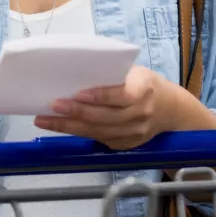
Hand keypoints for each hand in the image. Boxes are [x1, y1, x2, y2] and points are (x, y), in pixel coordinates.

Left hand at [34, 65, 175, 149]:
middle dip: (76, 112)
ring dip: (68, 126)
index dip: (100, 96)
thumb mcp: (136, 74)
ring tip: (44, 120)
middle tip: (53, 105)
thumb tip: (75, 72)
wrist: (171, 110)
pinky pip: (97, 139)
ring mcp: (133, 133)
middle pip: (104, 117)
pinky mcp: (125, 144)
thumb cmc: (145, 85)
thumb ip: (113, 76)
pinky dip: (76, 133)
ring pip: (96, 131)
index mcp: (144, 90)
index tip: (78, 94)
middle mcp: (140, 114)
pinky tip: (59, 126)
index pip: (121, 96)